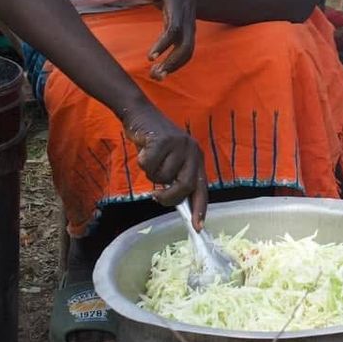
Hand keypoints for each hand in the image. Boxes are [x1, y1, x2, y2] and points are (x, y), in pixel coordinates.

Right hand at [120, 100, 206, 223]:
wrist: (141, 114)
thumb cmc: (154, 142)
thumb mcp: (171, 160)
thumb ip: (176, 177)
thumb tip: (177, 202)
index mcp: (197, 158)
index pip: (201, 188)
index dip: (200, 208)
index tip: (198, 226)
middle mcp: (192, 151)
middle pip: (184, 186)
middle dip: (169, 197)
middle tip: (157, 196)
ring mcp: (179, 145)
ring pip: (162, 177)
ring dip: (151, 172)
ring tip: (150, 157)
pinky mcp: (163, 140)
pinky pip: (149, 165)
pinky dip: (142, 161)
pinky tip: (144, 148)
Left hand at [139, 0, 201, 78]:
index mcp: (178, 11)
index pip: (174, 30)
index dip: (163, 44)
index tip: (150, 58)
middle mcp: (187, 24)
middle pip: (185, 47)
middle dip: (172, 63)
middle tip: (155, 75)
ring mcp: (189, 32)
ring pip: (187, 53)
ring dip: (174, 67)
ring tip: (156, 77)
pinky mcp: (186, 38)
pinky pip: (185, 55)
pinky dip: (175, 65)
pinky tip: (161, 72)